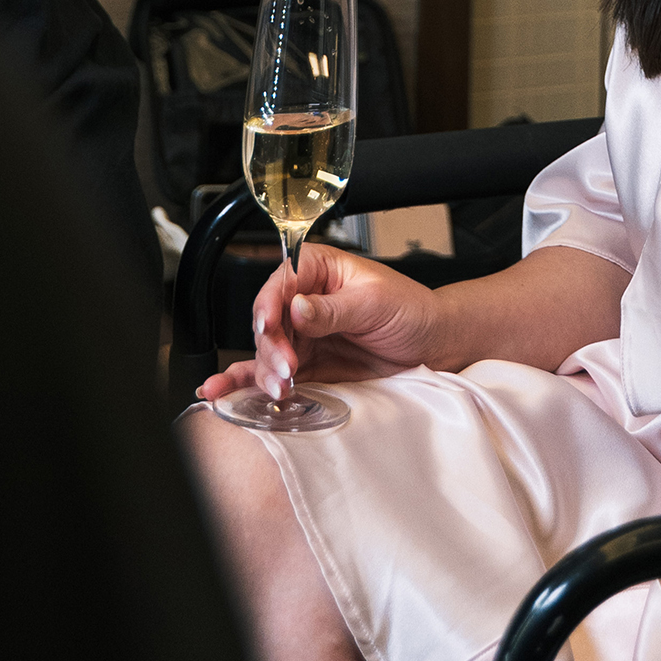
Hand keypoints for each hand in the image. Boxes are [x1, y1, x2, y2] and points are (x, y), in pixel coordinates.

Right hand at [196, 238, 439, 404]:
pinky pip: (274, 372)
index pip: (282, 282)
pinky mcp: (308, 364)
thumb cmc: (411, 310)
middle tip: (288, 368)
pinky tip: (226, 391)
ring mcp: (304, 335)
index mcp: (320, 270)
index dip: (270, 304)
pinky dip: (250, 382)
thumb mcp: (374, 303)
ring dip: (267, 371)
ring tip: (281, 388)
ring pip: (268, 351)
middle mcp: (305, 300)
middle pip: (269, 321)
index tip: (269, 326)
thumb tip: (297, 308)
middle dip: (272, 347)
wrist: (433, 345)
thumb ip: (333, 309)